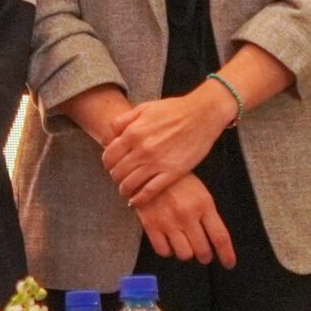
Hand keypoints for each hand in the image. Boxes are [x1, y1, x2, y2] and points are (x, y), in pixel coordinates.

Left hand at [103, 88, 236, 206]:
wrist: (202, 114)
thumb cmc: (174, 110)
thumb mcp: (144, 108)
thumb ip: (122, 121)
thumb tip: (108, 138)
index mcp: (133, 132)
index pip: (108, 156)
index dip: (108, 164)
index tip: (113, 166)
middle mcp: (142, 149)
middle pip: (117, 172)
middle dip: (116, 177)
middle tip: (120, 178)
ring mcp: (157, 162)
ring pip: (129, 184)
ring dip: (124, 189)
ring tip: (126, 190)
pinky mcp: (172, 172)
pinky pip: (149, 192)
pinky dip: (139, 200)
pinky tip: (135, 202)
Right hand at [133, 173, 235, 266]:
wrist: (148, 170)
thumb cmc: (178, 181)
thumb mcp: (200, 193)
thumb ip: (208, 215)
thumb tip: (215, 239)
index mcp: (203, 205)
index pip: (220, 237)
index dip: (226, 254)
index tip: (229, 263)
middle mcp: (187, 215)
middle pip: (203, 250)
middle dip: (205, 256)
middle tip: (204, 253)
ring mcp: (169, 222)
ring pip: (184, 254)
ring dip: (187, 253)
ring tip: (185, 245)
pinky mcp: (151, 225)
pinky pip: (164, 251)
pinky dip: (168, 251)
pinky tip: (169, 242)